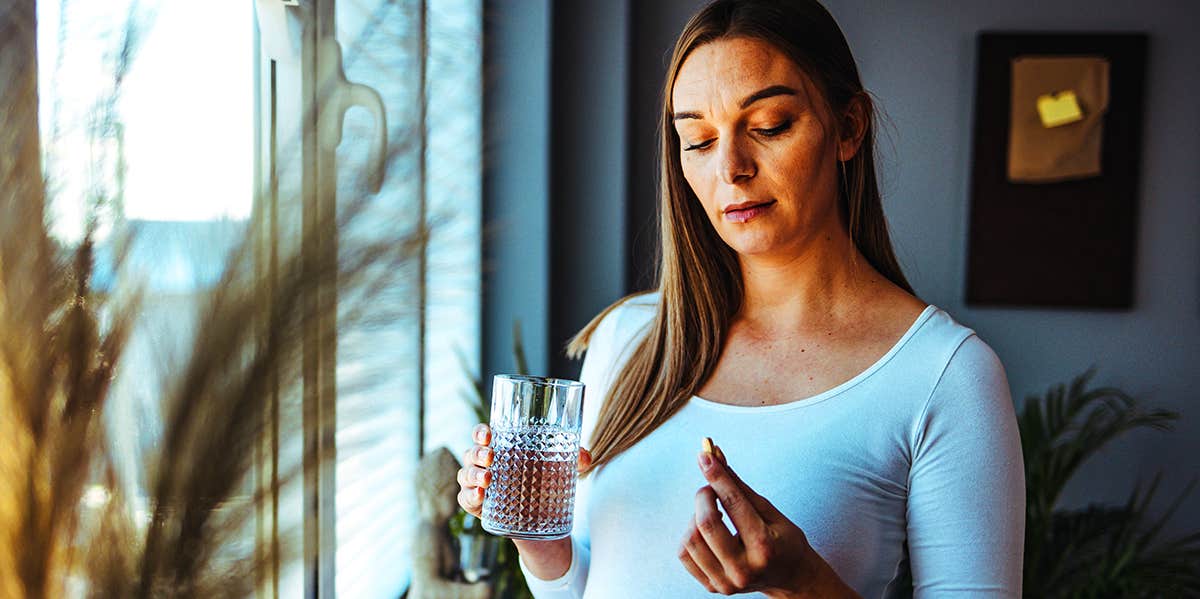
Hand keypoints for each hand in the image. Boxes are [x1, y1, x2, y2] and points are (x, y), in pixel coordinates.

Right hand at [455, 423, 592, 518]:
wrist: (542, 516)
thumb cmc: (545, 480)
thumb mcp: (561, 467)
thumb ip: (575, 458)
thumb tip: (586, 456)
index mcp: (500, 447)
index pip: (482, 434)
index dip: (481, 432)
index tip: (488, 435)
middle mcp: (484, 463)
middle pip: (471, 453)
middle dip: (477, 453)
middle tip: (491, 458)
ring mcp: (478, 484)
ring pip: (465, 474)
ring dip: (473, 475)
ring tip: (488, 479)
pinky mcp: (477, 505)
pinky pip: (465, 499)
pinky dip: (469, 496)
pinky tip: (480, 496)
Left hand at [678, 444, 858, 598]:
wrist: (790, 577)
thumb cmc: (783, 539)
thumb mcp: (770, 511)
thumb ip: (740, 486)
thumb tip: (716, 455)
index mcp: (764, 547)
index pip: (734, 504)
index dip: (717, 476)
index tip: (706, 455)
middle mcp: (744, 569)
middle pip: (706, 524)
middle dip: (704, 496)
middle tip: (711, 489)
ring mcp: (726, 583)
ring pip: (690, 539)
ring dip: (696, 517)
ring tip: (713, 514)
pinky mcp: (713, 587)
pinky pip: (684, 554)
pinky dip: (690, 534)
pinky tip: (706, 532)